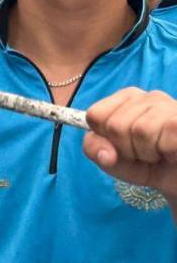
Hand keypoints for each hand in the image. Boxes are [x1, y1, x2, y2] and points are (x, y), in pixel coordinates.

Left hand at [83, 88, 176, 202]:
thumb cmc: (146, 165)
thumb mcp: (111, 159)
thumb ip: (94, 149)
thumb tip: (105, 154)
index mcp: (125, 100)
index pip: (95, 115)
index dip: (106, 139)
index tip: (122, 145)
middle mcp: (148, 97)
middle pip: (116, 125)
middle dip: (128, 150)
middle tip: (145, 153)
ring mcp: (170, 105)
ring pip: (142, 130)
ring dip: (149, 153)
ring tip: (160, 153)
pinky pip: (168, 136)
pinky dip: (169, 153)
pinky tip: (174, 153)